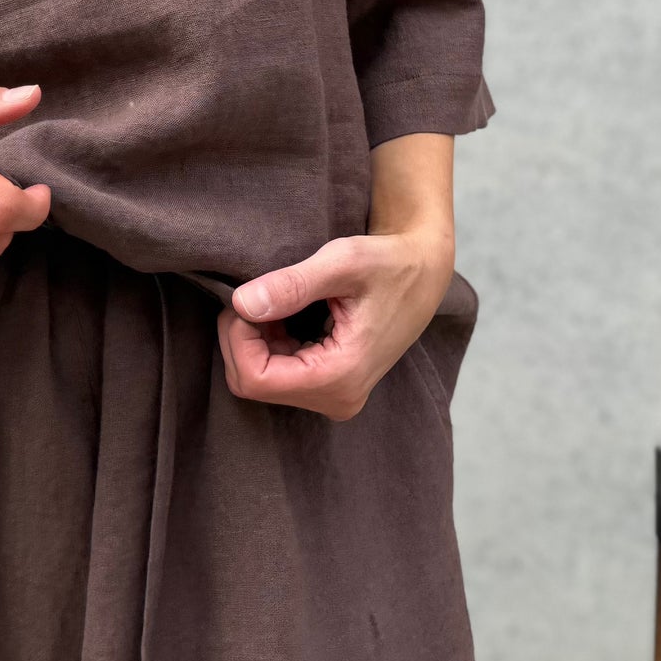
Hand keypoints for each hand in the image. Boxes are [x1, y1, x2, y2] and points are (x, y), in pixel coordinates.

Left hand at [217, 224, 455, 421]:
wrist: (423, 272)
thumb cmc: (389, 263)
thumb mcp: (343, 262)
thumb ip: (292, 284)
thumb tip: (241, 303)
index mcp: (342, 376)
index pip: (256, 379)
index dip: (237, 337)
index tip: (246, 298)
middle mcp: (338, 398)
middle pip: (253, 383)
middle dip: (241, 338)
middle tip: (256, 295)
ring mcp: (335, 396)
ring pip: (262, 380)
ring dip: (254, 339)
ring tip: (274, 299)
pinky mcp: (331, 386)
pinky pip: (278, 375)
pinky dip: (268, 343)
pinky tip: (284, 313)